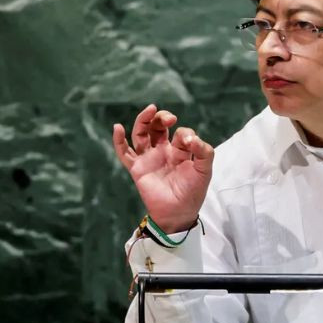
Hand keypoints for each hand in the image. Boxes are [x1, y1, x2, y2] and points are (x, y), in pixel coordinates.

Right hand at [112, 104, 213, 232]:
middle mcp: (162, 151)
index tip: (191, 143)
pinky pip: (124, 153)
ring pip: (141, 134)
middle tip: (169, 118)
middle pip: (157, 126)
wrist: (179, 213)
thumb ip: (204, 152)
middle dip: (162, 117)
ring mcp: (148, 159)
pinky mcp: (137, 169)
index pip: (180, 133)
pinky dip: (118, 141)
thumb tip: (191, 138)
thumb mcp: (204, 170)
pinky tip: (117, 128)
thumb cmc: (193, 192)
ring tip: (150, 110)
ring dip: (143, 120)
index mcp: (179, 150)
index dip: (185, 134)